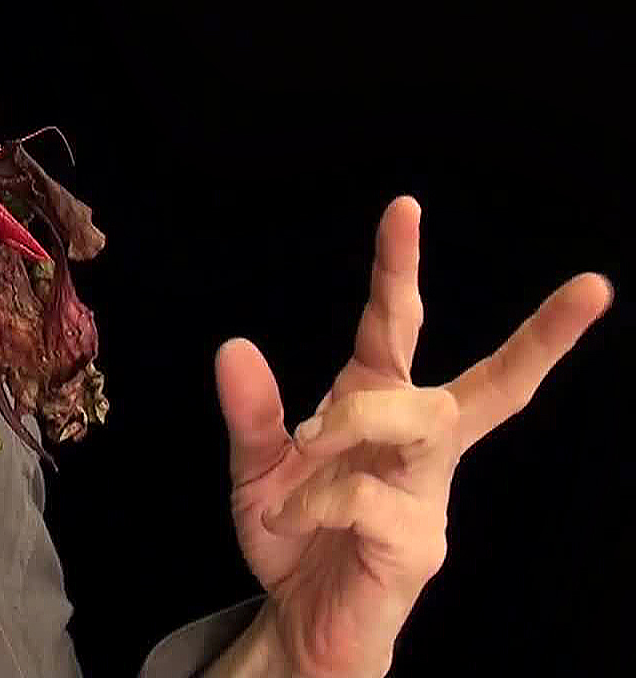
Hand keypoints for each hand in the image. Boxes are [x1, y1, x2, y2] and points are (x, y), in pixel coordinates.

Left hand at [212, 196, 611, 676]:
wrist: (296, 619)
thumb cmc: (295, 535)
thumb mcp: (256, 466)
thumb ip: (252, 412)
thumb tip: (234, 346)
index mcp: (377, 407)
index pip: (396, 327)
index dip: (399, 268)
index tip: (404, 206)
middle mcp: (418, 446)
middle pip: (483, 382)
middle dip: (538, 337)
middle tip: (592, 287)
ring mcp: (427, 495)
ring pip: (427, 422)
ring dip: (358, 416)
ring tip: (306, 444)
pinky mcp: (416, 544)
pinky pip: (367, 496)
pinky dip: (315, 497)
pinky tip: (286, 515)